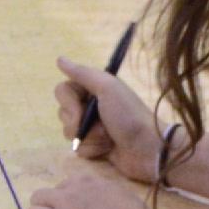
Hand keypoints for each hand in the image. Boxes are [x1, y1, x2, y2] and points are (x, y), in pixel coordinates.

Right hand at [54, 55, 170, 177]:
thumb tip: (59, 59)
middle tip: (101, 126)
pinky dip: (92, 150)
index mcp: (94, 89)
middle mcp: (91, 106)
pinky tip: (107, 150)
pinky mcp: (95, 146)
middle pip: (63, 113)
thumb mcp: (108, 88)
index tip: (79, 111)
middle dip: (79, 123)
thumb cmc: (128, 116)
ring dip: (89, 138)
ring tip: (108, 138)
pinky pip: (79, 149)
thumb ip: (83, 73)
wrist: (148, 148)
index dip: (68, 103)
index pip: (62, 91)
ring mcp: (92, 128)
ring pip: (69, 133)